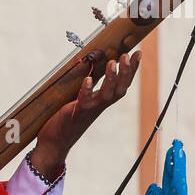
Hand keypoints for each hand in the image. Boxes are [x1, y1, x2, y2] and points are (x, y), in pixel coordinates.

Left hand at [31, 50, 141, 176]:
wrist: (55, 142)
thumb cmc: (68, 119)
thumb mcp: (82, 101)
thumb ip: (90, 88)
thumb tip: (93, 69)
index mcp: (103, 100)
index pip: (122, 84)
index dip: (132, 70)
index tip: (138, 53)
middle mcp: (100, 105)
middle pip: (120, 89)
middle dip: (126, 72)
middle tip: (127, 55)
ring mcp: (90, 110)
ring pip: (107, 95)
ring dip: (111, 78)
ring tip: (112, 62)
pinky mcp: (76, 113)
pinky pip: (85, 101)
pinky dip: (87, 90)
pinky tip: (88, 79)